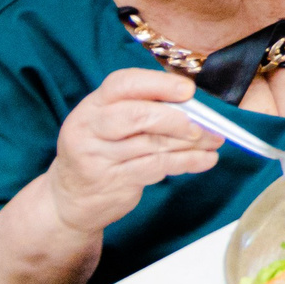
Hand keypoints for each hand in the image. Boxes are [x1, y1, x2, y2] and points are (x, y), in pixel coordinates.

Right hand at [44, 68, 222, 236]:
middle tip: (205, 125)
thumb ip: (146, 108)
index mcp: (93, 105)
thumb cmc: (103, 150)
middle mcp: (89, 127)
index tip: (188, 90)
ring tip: (215, 141)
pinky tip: (205, 160)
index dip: (159, 84)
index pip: (122, 84)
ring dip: (191, 143)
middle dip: (176, 119)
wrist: (69, 199)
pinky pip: (156, 167)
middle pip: (137, 115)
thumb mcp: (112, 123)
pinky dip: (186, 162)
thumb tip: (196, 104)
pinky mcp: (111, 181)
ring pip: (152, 144)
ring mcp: (97, 157)